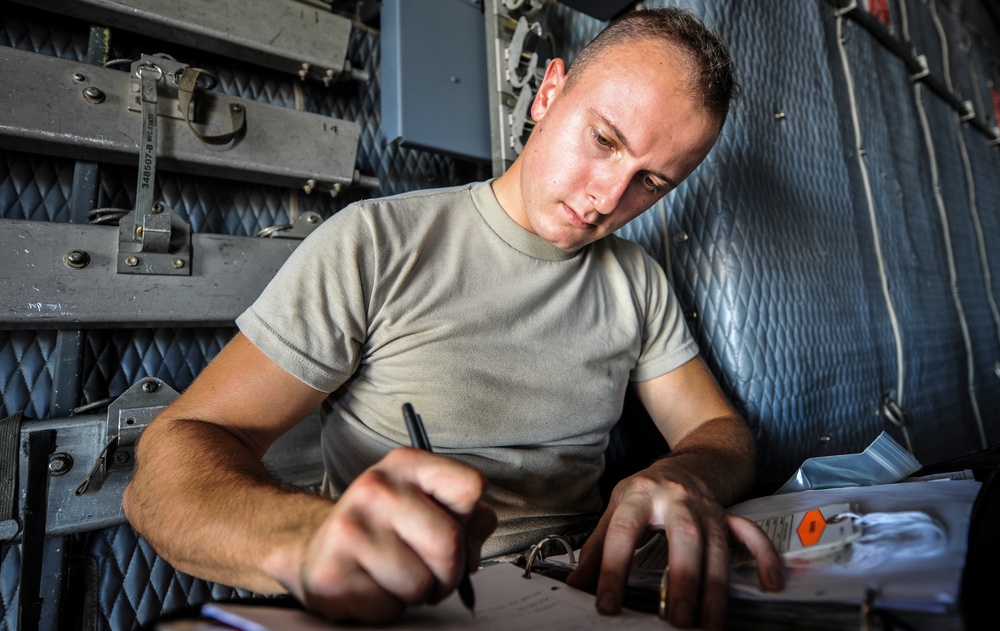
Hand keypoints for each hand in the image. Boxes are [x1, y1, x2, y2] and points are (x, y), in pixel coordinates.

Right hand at [272, 448, 497, 623]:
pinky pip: (389, 608)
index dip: (470, 519)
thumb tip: (482, 526)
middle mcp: (376, 488)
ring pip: (421, 583)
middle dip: (449, 572)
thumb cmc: (382, 529)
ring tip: (398, 578)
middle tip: (433, 574)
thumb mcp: (423, 503)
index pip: (471, 486)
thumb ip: (464, 513)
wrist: (312, 546)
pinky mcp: (332, 573)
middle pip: (449, 542)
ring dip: (418, 593)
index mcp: (405, 464)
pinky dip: (389, 608)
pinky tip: (372, 586)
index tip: (454, 528)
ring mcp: (350, 529)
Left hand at [566, 463, 782, 629]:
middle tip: (676, 620)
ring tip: (711, 624)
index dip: (612, 569)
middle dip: (682, 579)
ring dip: (716, 586)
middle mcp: (677, 499)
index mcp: (640, 495)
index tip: (606, 604)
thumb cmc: (647, 492)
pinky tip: (771, 583)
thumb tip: (576, 583)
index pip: (623, 533)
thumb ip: (597, 546)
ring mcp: (708, 507)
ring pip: (717, 544)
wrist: (690, 462)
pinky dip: (764, 558)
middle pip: (683, 537)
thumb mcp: (616, 508)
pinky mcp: (730, 515)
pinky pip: (751, 534)